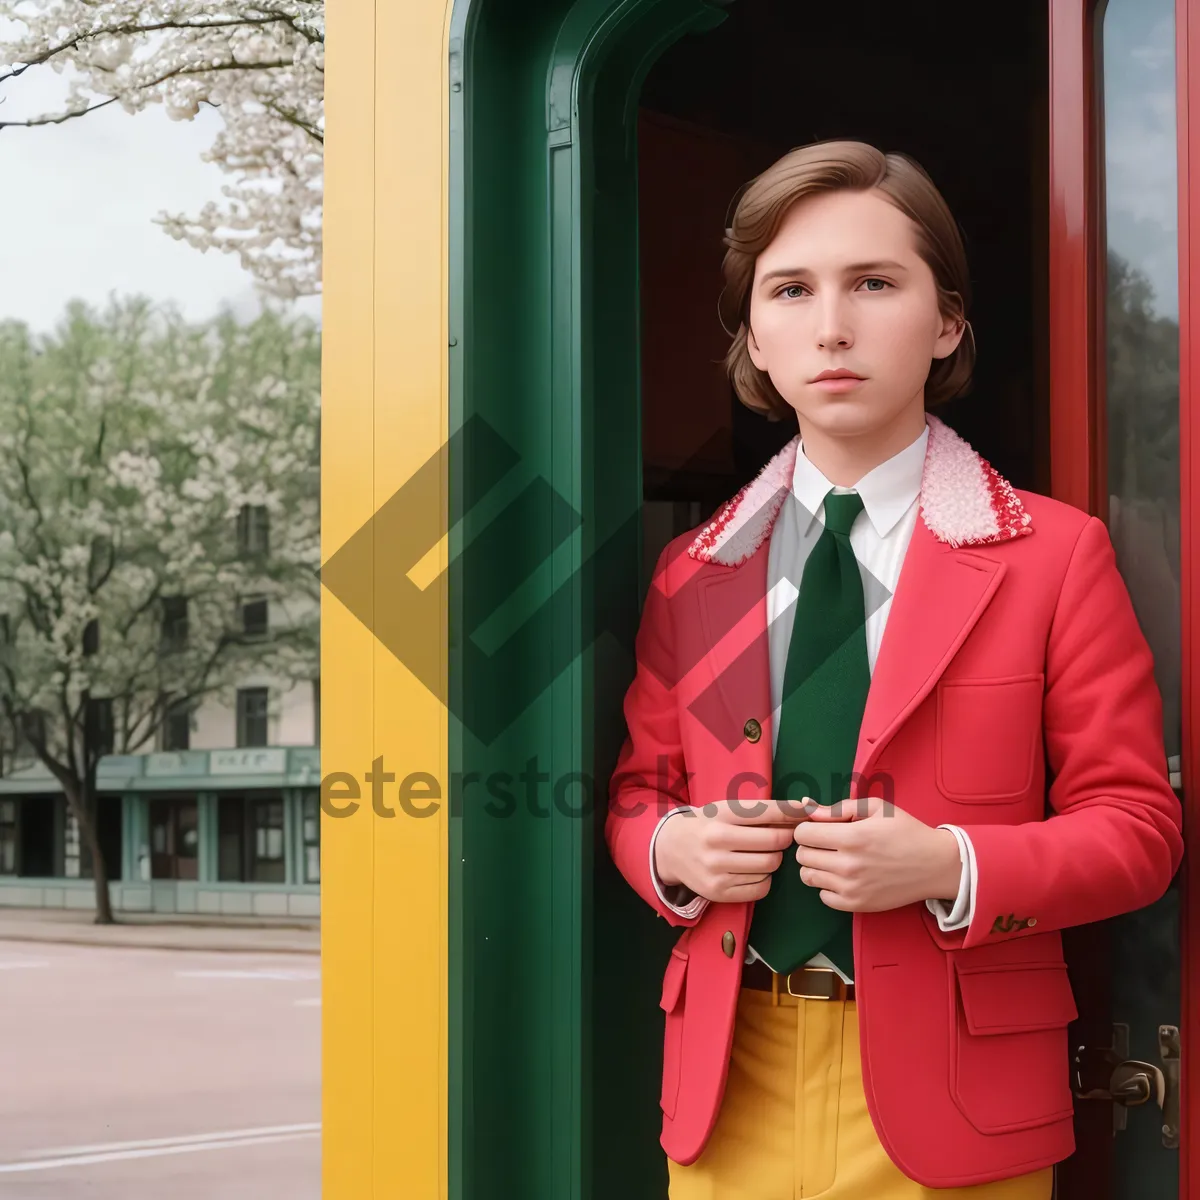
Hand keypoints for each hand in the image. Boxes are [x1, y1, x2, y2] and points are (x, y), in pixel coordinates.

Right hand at [654, 798, 809, 903]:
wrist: (670, 849)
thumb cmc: (706, 824)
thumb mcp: (726, 809)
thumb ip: (761, 810)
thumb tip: (805, 808)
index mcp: (720, 815)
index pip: (767, 812)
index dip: (793, 813)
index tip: (807, 811)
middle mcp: (716, 842)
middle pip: (774, 843)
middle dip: (786, 838)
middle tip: (784, 836)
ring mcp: (717, 870)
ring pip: (770, 866)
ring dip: (774, 859)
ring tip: (764, 853)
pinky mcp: (718, 892)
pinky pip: (761, 888)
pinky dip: (765, 879)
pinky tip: (754, 870)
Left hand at [792, 794, 961, 911]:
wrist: (935, 865)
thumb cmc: (905, 831)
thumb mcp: (876, 808)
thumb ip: (839, 808)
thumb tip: (807, 808)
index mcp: (852, 838)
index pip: (802, 834)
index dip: (807, 828)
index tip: (819, 828)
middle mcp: (848, 865)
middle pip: (802, 856)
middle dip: (810, 846)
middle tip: (827, 843)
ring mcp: (852, 888)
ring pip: (808, 877)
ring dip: (816, 866)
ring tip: (834, 859)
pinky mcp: (857, 905)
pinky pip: (823, 897)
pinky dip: (827, 887)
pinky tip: (842, 877)